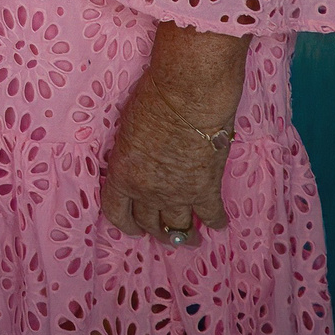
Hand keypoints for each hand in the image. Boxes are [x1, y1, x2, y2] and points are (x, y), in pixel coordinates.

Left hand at [101, 23, 247, 244]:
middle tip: (161, 232)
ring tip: (191, 238)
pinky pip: (211, 216)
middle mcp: (147, 190)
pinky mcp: (206, 190)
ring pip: (178, 229)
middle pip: (148, 222)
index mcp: (122, 173)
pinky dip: (215, 221)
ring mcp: (178, 194)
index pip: (116, 211)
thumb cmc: (153, 99)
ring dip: (184, 236)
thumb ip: (131, 154)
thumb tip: (139, 161)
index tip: (133, 229)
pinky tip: (217, 223)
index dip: (125, 224)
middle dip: (154, 230)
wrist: (187, 96)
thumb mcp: (127, 129)